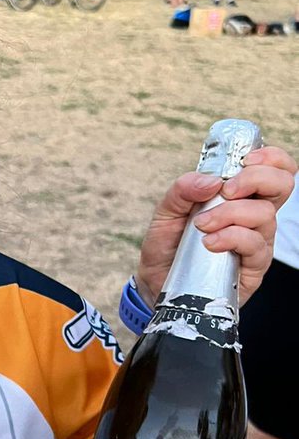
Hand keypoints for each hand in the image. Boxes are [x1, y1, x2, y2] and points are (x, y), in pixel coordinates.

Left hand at [135, 147, 296, 306]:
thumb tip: (211, 180)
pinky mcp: (253, 267)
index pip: (275, 169)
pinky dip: (230, 238)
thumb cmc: (167, 245)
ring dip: (230, 214)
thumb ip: (183, 189)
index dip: (270, 158)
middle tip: (225, 191)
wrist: (156, 281)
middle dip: (255, 179)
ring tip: (202, 226)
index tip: (244, 161)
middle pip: (282, 184)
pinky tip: (209, 243)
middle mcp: (254, 216)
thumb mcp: (166, 211)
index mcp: (240, 196)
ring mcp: (257, 241)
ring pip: (265, 214)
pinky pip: (255, 245)